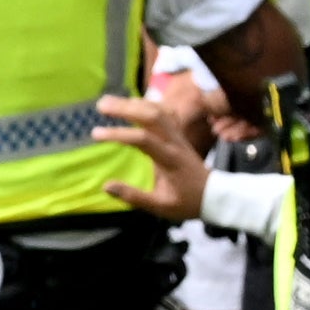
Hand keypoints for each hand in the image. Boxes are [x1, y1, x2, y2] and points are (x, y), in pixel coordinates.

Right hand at [93, 83, 212, 226]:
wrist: (213, 195)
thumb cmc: (186, 202)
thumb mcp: (160, 207)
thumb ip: (133, 196)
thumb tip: (106, 186)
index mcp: (169, 159)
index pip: (142, 139)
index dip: (118, 134)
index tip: (96, 134)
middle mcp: (174, 141)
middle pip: (151, 115)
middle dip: (125, 108)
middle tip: (101, 105)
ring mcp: (178, 135)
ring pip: (158, 110)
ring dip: (134, 103)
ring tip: (112, 102)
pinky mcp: (179, 134)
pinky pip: (165, 112)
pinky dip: (149, 104)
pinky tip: (135, 103)